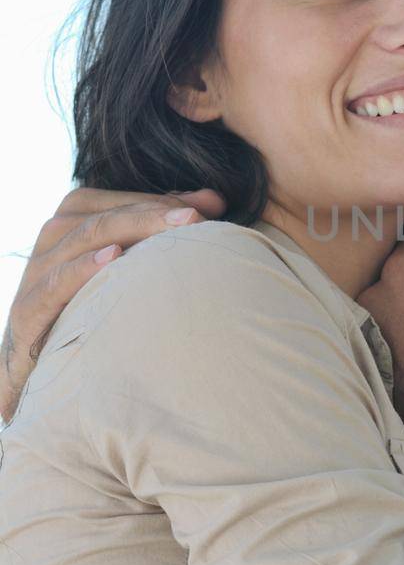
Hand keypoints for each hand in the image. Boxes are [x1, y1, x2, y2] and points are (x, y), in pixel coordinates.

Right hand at [0, 185, 225, 423]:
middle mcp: (54, 236)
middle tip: (196, 219)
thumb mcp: (128, 263)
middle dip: (153, 213)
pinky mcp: (28, 307)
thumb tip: (214, 200)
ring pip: (82, 237)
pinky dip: (82, 268)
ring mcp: (38, 270)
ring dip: (129, 230)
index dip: (165, 199)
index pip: (123, 199)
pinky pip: (55, 281)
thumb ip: (162, 228)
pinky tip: (112, 260)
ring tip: (171, 230)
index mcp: (76, 217)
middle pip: (105, 214)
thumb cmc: (92, 305)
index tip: (213, 205)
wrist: (40, 365)